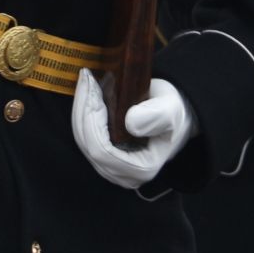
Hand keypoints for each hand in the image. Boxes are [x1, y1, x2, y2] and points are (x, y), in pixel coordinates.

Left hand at [71, 69, 197, 189]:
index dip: (92, 119)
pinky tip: (88, 92)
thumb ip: (156, 115)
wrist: (172, 115)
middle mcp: (123, 175)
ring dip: (81, 108)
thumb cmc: (172, 112)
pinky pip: (84, 135)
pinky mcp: (102, 157)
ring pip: (82, 139)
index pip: (101, 150)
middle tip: (87, 77)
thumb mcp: (171, 108)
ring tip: (87, 81)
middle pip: (88, 144)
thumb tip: (130, 122)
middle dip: (84, 108)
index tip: (93, 86)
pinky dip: (83, 112)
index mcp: (141, 168)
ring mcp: (111, 168)